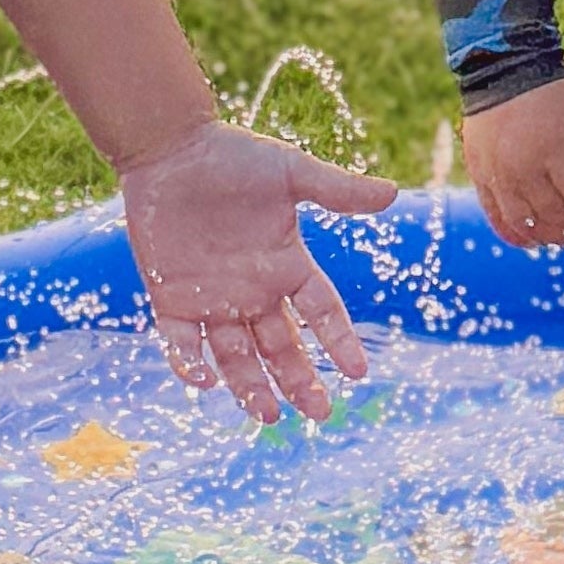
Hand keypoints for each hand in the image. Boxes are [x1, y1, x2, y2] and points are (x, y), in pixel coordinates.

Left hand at [122, 121, 403, 421]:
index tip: (359, 372)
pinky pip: (180, 342)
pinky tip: (205, 381)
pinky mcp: (171, 299)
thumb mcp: (290, 173)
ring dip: (250, 386)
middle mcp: (253, 291)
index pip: (322, 312)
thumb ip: (337, 190)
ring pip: (235, 356)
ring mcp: (212, 299)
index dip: (340, 341)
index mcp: (286, 265)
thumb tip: (393, 194)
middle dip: (299, 381)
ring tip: (267, 415)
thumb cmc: (232, 156)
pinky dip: (189, 364)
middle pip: (281, 347)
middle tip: (318, 413)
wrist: (170, 148)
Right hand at [462, 77, 563, 250]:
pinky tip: (538, 239)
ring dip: (557, 236)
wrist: (500, 71)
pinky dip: (520, 237)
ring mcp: (500, 178)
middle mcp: (525, 170)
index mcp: (556, 151)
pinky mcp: (482, 181)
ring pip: (531, 227)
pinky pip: (500, 221)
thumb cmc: (551, 91)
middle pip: (560, 217)